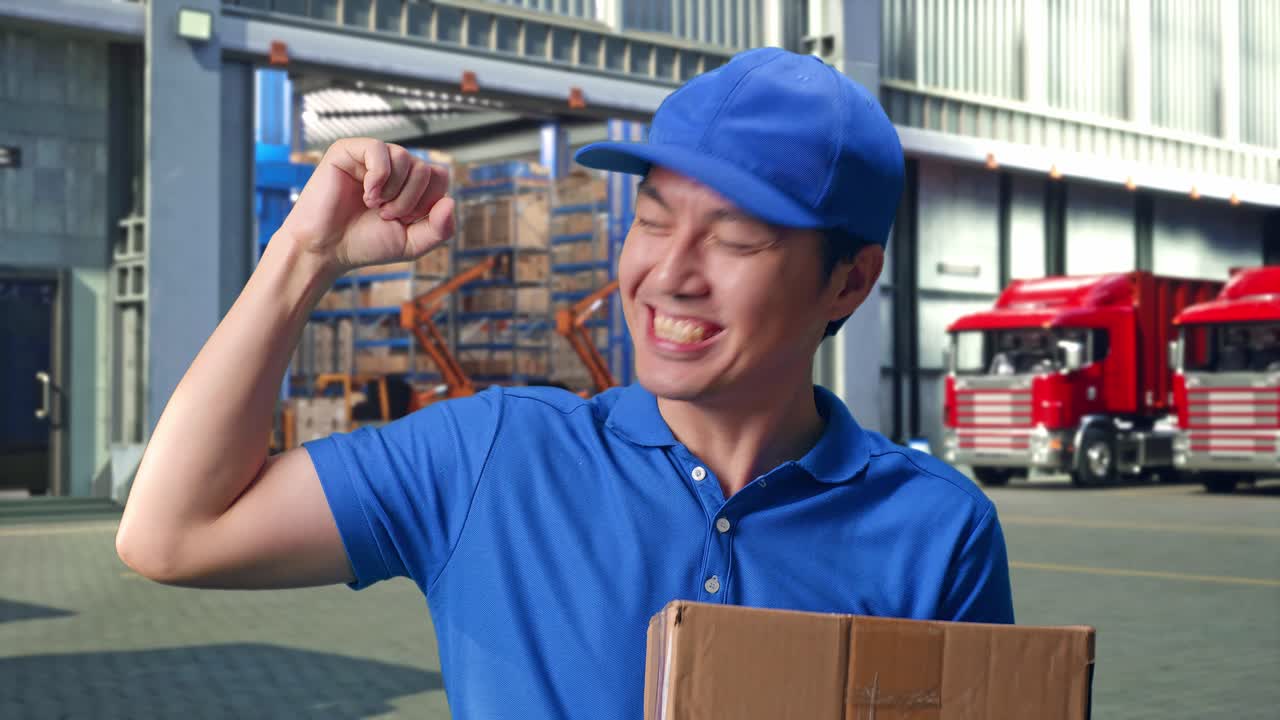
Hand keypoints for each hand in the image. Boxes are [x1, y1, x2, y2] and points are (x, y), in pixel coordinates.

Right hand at [277, 138, 455, 272]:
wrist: (327, 249)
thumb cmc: (365, 243)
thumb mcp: (412, 244)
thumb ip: (440, 229)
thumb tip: (450, 202)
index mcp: (410, 184)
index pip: (440, 177)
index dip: (429, 202)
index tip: (407, 220)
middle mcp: (394, 167)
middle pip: (425, 168)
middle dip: (410, 200)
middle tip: (387, 215)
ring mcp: (371, 157)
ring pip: (406, 158)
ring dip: (393, 191)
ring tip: (374, 206)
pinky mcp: (348, 151)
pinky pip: (379, 150)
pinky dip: (378, 177)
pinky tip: (366, 194)